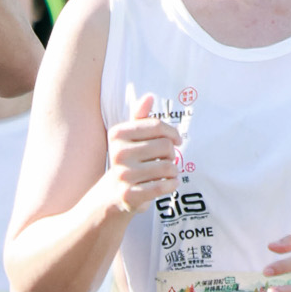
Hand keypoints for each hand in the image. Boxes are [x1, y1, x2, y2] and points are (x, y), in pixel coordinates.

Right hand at [102, 92, 182, 217]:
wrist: (114, 193)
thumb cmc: (129, 160)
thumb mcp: (131, 137)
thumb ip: (140, 117)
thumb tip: (149, 96)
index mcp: (117, 134)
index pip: (157, 126)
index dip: (173, 133)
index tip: (176, 140)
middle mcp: (118, 153)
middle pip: (165, 146)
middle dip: (171, 153)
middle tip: (165, 160)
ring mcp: (123, 175)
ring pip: (167, 167)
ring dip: (173, 171)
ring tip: (166, 173)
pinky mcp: (130, 195)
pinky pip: (163, 186)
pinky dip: (172, 184)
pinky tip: (170, 183)